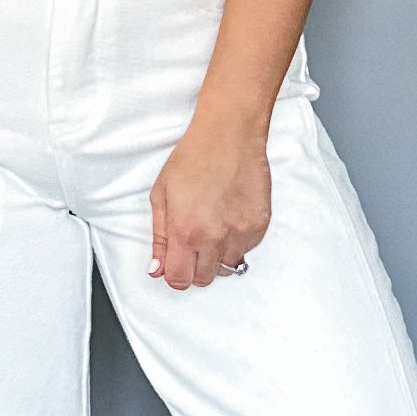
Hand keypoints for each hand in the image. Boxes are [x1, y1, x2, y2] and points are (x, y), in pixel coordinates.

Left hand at [148, 117, 270, 289]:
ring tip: (213, 225)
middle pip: (204, 278)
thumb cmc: (194, 157)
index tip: (176, 265)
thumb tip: (157, 269)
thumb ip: (159, 238)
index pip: (180, 279)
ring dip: (218, 255)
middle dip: (195, 267)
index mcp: (185, 231)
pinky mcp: (260, 225)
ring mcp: (240, 233)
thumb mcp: (161, 195)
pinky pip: (246, 249)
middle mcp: (214, 237)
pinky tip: (229, 217)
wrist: (229, 136)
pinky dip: (237, 241)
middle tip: (194, 241)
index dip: (175, 274)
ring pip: (227, 266)